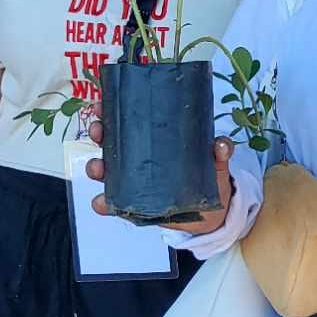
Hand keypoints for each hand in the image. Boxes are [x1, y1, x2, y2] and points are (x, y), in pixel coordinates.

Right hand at [86, 119, 236, 234]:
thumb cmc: (209, 177)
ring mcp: (134, 182)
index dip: (111, 111)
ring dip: (96, 167)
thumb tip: (220, 145)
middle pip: (111, 142)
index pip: (128, 121)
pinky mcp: (135, 205)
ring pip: (107, 172)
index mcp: (154, 140)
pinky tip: (101, 203)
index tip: (101, 104)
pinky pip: (114, 204)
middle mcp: (138, 158)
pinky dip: (103, 204)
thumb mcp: (216, 161)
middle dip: (99, 134)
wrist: (211, 212)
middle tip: (98, 130)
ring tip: (97, 168)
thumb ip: (220, 151)